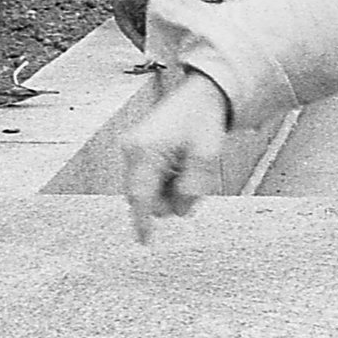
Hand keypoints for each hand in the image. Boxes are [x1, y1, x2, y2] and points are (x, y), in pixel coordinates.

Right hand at [120, 68, 230, 241]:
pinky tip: (178, 165)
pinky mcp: (136, 151)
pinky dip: (165, 180)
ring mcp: (131, 150)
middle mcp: (131, 150)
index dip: (142, 222)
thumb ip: (192, 188)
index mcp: (145, 150)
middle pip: (143, 196)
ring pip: (146, 190)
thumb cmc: (203, 121)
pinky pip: (148, 179)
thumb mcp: (206, 156)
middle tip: (191, 176)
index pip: (139, 197)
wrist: (200, 96)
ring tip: (186, 166)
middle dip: (168, 197)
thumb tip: (178, 211)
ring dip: (168, 188)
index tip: (144, 241)